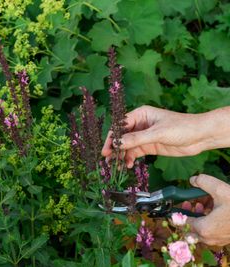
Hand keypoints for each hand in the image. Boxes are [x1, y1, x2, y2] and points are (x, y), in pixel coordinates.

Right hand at [102, 105, 229, 167]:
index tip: (106, 149)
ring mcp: (144, 136)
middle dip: (114, 148)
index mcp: (141, 115)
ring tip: (116, 166)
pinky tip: (128, 165)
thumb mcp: (157, 133)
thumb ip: (136, 138)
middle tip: (107, 160)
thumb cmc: (181, 127)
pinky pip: (135, 152)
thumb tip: (117, 143)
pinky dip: (130, 158)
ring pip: (127, 146)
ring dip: (121, 155)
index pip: (120, 126)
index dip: (112, 137)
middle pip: (122, 137)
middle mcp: (140, 125)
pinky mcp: (149, 146)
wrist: (200, 137)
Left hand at [186, 174, 229, 245]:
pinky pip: (210, 231)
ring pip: (200, 230)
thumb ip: (202, 181)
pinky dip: (208, 220)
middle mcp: (209, 238)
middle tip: (189, 203)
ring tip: (202, 203)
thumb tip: (193, 180)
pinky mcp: (225, 239)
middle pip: (190, 228)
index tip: (180, 202)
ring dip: (198, 216)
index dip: (179, 211)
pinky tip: (213, 208)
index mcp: (204, 228)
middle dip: (188, 214)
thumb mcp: (220, 189)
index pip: (182, 223)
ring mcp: (218, 240)